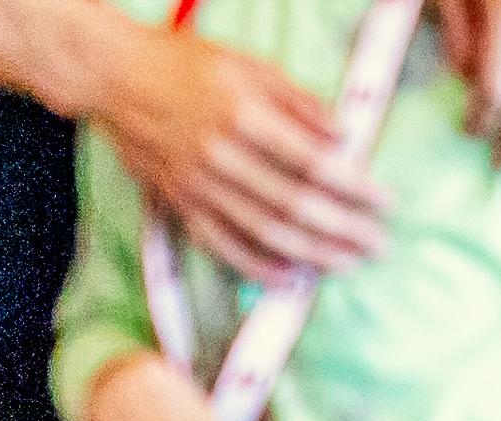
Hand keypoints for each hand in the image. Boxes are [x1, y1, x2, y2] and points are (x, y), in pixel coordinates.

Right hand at [94, 20, 385, 279]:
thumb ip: (298, 100)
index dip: (353, 187)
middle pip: (293, 204)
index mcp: (244, 115)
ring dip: (310, 254)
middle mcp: (222, 156)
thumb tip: (344, 132)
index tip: (385, 202)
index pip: (312, 162)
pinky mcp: (180, 206)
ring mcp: (198, 187)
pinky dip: (258, 267)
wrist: (115, 79)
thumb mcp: (249, 65)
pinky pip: (223, 246)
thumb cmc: (187, 64)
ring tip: (346, 263)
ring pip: (263, 232)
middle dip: (342, 229)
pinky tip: (290, 278)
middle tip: (378, 245)